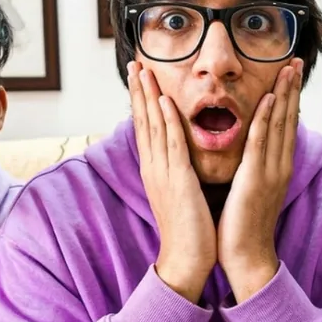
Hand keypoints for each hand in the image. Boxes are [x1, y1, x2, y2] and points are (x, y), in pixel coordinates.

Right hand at [128, 61, 216, 302]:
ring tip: (143, 72)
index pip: (146, 128)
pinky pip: (172, 145)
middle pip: (144, 122)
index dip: (142, 101)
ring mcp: (163, 172)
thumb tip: (176, 150)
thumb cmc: (187, 224)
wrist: (187, 257)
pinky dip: (168, 121)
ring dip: (148, 98)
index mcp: (155, 169)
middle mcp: (153, 167)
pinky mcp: (178, 180)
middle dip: (138, 92)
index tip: (140, 78)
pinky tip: (165, 101)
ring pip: (154, 127)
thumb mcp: (177, 190)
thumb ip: (174, 168)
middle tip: (134, 64)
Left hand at [217, 58, 303, 302]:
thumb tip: (254, 146)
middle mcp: (280, 164)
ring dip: (284, 94)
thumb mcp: (254, 187)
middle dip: (292, 88)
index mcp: (279, 166)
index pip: (285, 125)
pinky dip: (266, 118)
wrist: (246, 255)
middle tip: (295, 61)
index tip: (290, 75)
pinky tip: (268, 97)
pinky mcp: (255, 178)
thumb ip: (257, 165)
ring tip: (288, 68)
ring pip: (278, 124)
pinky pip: (261, 142)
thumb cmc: (245, 222)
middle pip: (287, 118)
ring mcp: (271, 171)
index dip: (289, 98)